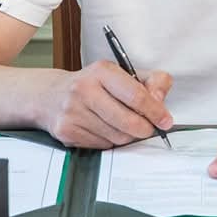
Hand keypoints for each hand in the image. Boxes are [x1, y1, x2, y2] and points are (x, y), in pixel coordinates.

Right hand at [42, 60, 172, 148]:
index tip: (165, 121)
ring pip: (116, 137)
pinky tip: (106, 130)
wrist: (51, 96)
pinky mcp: (66, 132)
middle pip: (127, 121)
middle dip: (144, 129)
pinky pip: (102, 145)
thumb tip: (160, 101)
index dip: (155, 111)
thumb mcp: (123, 73)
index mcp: (102, 71)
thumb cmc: (93, 85)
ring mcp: (72, 112)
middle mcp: (83, 89)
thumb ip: (151, 81)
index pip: (135, 95)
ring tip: (125, 127)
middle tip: (149, 129)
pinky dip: (111, 142)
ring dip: (128, 137)